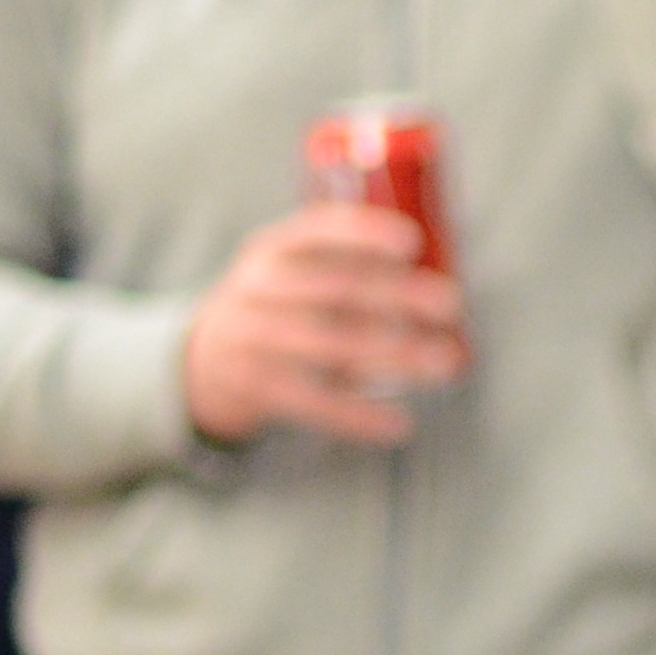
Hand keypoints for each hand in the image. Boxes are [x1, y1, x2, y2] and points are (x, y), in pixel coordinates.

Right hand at [178, 203, 465, 445]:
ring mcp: (251, 336)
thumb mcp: (296, 273)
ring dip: (395, 355)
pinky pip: (314, 401)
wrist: (204, 360)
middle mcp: (258, 286)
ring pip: (332, 345)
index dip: (364, 234)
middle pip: (336, 287)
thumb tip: (436, 283)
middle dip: (398, 295)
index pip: (317, 230)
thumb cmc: (280, 309)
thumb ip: (350, 267)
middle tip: (451, 304)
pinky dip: (359, 415)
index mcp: (273, 248)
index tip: (412, 242)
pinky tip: (399, 424)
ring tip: (445, 363)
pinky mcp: (255, 385)